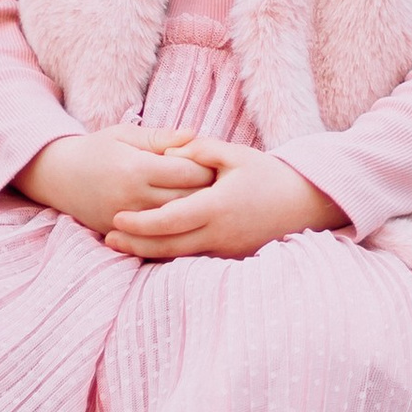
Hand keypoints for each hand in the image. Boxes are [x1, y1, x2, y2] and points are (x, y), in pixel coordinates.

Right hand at [17, 129, 209, 235]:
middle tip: (220, 185)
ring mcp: (128, 221)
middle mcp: (133, 198)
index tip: (216, 163)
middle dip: (208, 192)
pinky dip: (175, 231)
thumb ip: (161, 137)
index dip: (207, 167)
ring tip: (207, 202)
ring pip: (176, 223)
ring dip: (194, 213)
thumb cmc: (96, 149)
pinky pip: (158, 238)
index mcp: (137, 168)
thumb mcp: (125, 134)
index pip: (188, 172)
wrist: (58, 176)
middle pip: (187, 200)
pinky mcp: (122, 236)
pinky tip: (186, 222)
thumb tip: (195, 134)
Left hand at [105, 137, 345, 260]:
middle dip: (136, 244)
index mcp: (217, 207)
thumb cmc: (267, 174)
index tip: (117, 218)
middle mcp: (219, 235)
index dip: (141, 223)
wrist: (303, 204)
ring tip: (121, 246)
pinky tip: (151, 250)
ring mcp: (225, 250)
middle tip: (108, 238)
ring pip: (179, 257)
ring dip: (149, 253)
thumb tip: (170, 154)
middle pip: (168, 246)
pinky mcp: (230, 257)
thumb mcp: (235, 154)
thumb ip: (200, 151)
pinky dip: (171, 255)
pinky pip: (194, 259)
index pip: (170, 221)